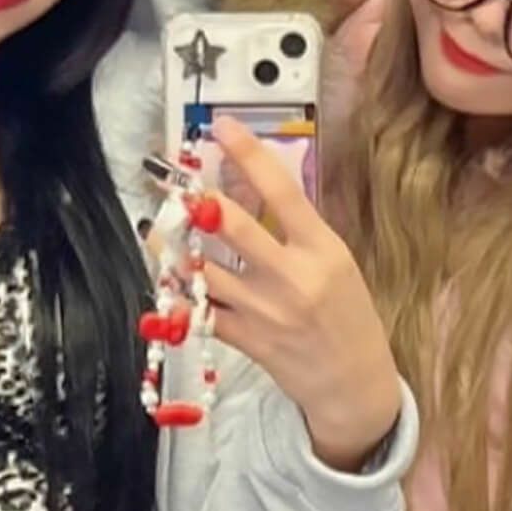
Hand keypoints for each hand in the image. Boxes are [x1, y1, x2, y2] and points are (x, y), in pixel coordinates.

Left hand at [204, 115, 400, 471]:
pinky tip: (169, 279)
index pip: (282, 189)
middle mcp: (293, 276)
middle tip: (176, 185)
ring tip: (157, 230)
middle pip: (233, 225)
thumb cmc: (347, 316)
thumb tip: (254, 186)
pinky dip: (180, 294)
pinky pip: (201, 310)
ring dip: (175, 248)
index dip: (249, 154)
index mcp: (323, 249)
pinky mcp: (246, 339)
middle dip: (197, 201)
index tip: (222, 127)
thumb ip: (298, 230)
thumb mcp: (337, 264)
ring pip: (205, 269)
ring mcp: (266, 310)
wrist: (354, 383)